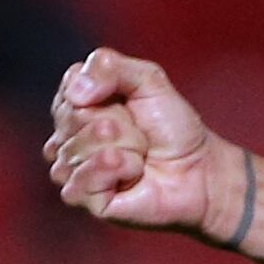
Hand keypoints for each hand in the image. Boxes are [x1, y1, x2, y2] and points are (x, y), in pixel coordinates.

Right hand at [43, 47, 238, 235]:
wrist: (198, 168)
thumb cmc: (171, 126)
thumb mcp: (148, 80)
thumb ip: (109, 66)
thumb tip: (77, 92)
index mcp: (75, 105)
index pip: (72, 86)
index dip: (108, 90)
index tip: (131, 102)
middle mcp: (66, 137)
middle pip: (77, 115)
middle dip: (122, 122)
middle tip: (140, 133)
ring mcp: (70, 168)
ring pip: (83, 145)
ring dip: (127, 146)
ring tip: (139, 154)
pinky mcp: (81, 197)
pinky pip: (87, 175)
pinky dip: (122, 168)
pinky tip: (133, 174)